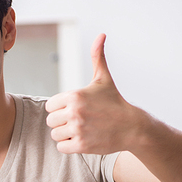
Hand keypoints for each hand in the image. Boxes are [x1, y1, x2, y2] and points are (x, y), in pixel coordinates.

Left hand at [45, 34, 138, 154]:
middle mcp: (75, 112)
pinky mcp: (81, 145)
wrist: (131, 126)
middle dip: (61, 122)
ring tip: (80, 130)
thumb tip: (101, 34)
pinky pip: (61, 147)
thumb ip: (97, 57)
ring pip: (55, 135)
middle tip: (77, 121)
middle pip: (50, 121)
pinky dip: (69, 145)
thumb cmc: (114, 102)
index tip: (73, 109)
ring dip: (65, 135)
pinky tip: (82, 139)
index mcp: (74, 95)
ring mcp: (78, 130)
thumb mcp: (104, 79)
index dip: (60, 109)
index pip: (50, 106)